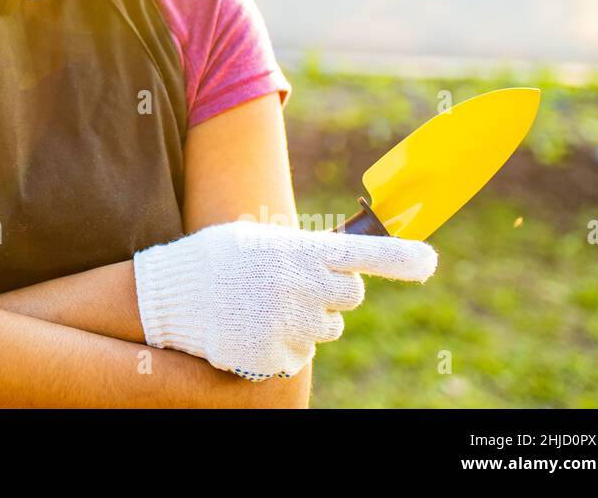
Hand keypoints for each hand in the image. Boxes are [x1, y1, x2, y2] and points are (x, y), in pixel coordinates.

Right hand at [133, 221, 437, 380]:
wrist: (168, 295)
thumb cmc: (219, 261)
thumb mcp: (263, 241)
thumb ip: (307, 251)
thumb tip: (348, 263)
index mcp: (301, 252)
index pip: (364, 254)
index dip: (402, 258)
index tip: (429, 261)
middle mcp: (302, 288)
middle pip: (350, 296)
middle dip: (332, 291)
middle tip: (296, 284)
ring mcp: (290, 325)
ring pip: (327, 328)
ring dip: (306, 319)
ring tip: (265, 304)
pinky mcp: (277, 356)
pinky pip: (300, 354)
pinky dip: (282, 344)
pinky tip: (253, 327)